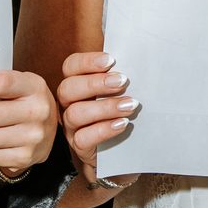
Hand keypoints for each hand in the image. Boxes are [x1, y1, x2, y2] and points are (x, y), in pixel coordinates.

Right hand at [54, 51, 135, 178]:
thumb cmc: (122, 114)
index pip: (70, 67)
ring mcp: (72, 127)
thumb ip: (121, 75)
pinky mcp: (80, 147)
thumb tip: (139, 52)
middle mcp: (69, 104)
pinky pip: (83, 138)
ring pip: (75, 113)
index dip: (87, 61)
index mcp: (77, 85)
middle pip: (68, 89)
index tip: (111, 60)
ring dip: (104, 107)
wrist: (123, 154)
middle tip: (122, 81)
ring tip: (130, 105)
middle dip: (95, 83)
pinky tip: (122, 124)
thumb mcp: (121, 92)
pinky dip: (103, 130)